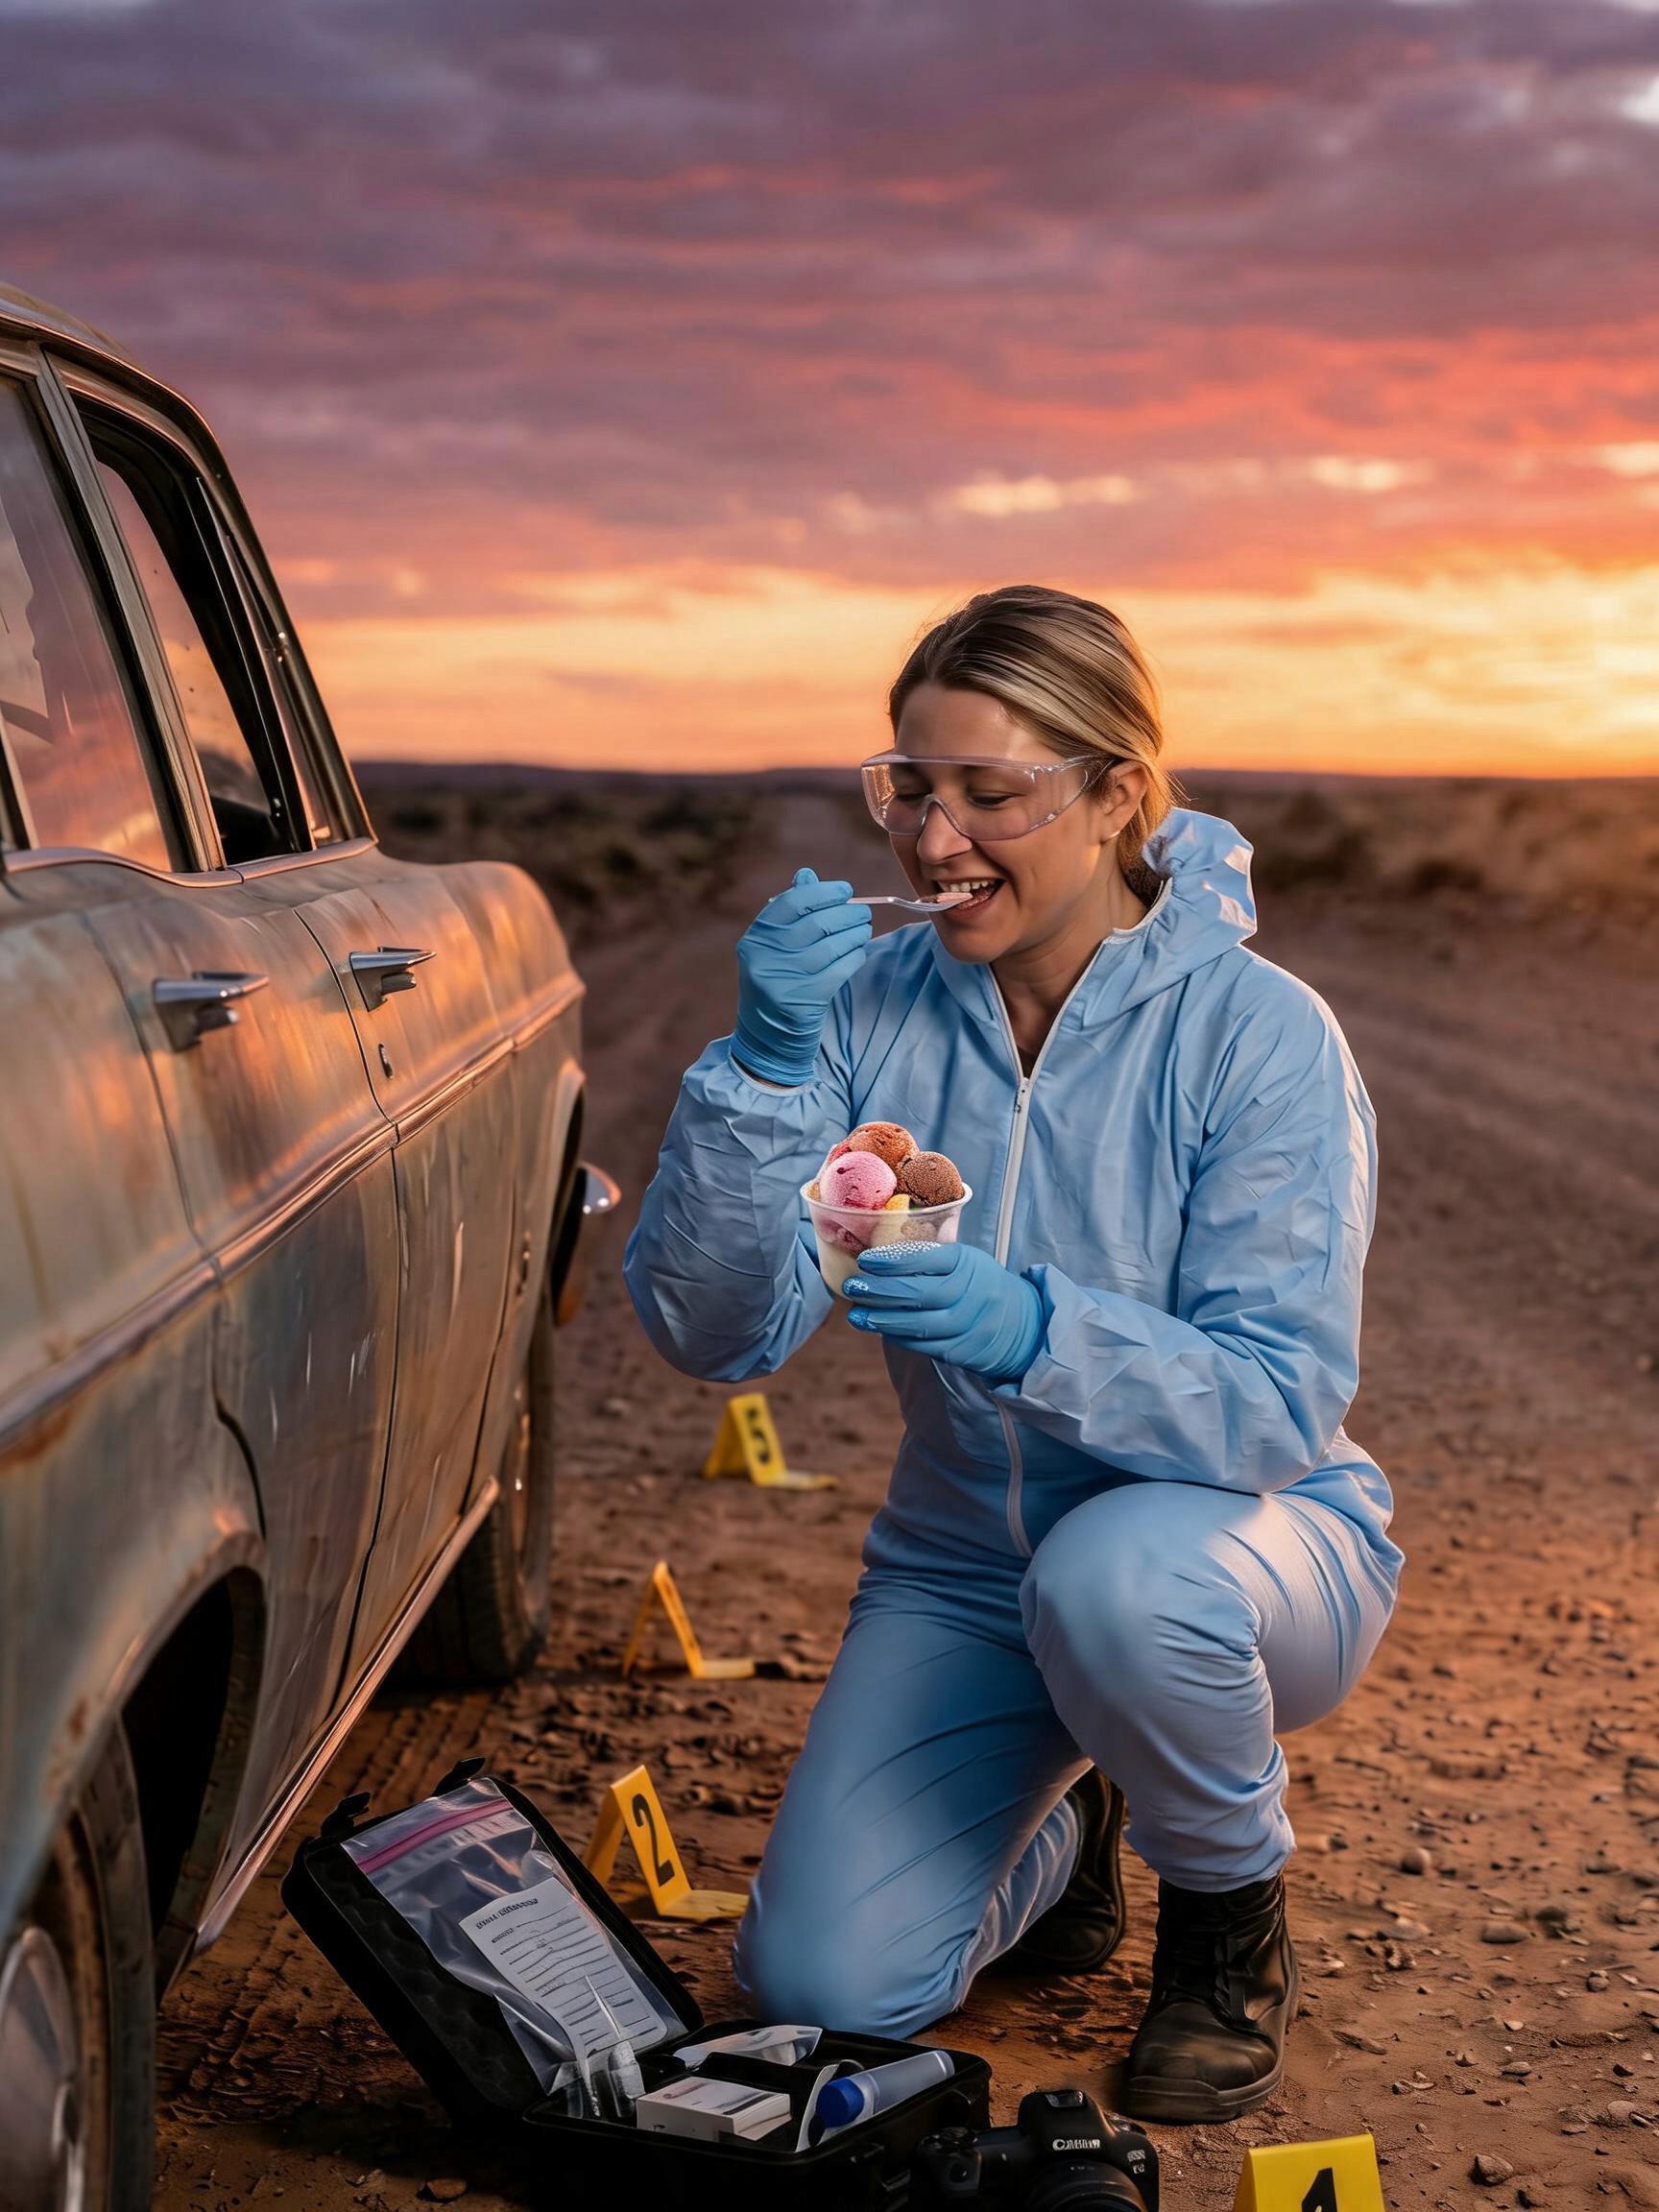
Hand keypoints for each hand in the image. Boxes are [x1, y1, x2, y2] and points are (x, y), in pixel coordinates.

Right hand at [732, 868, 870, 1085]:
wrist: (766, 1039)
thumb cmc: (776, 983)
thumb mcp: (773, 949)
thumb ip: (789, 913)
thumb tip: (807, 875)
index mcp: (755, 939)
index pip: (792, 902)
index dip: (823, 892)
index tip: (845, 891)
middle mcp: (764, 958)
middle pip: (817, 923)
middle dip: (848, 914)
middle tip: (863, 913)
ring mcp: (783, 981)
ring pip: (833, 946)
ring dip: (856, 934)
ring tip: (864, 930)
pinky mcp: (803, 1002)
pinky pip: (840, 970)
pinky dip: (854, 958)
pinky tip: (858, 954)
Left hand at [843, 1241, 1044, 1382]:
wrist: (1021, 1324)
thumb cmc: (980, 1284)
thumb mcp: (965, 1261)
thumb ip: (930, 1257)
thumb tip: (877, 1254)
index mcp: (966, 1263)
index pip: (926, 1259)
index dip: (893, 1260)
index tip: (865, 1261)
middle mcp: (969, 1293)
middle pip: (918, 1293)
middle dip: (879, 1291)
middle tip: (852, 1287)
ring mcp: (966, 1325)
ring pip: (917, 1324)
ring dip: (881, 1320)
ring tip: (855, 1315)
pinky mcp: (961, 1350)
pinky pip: (923, 1344)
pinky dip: (897, 1336)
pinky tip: (878, 1329)